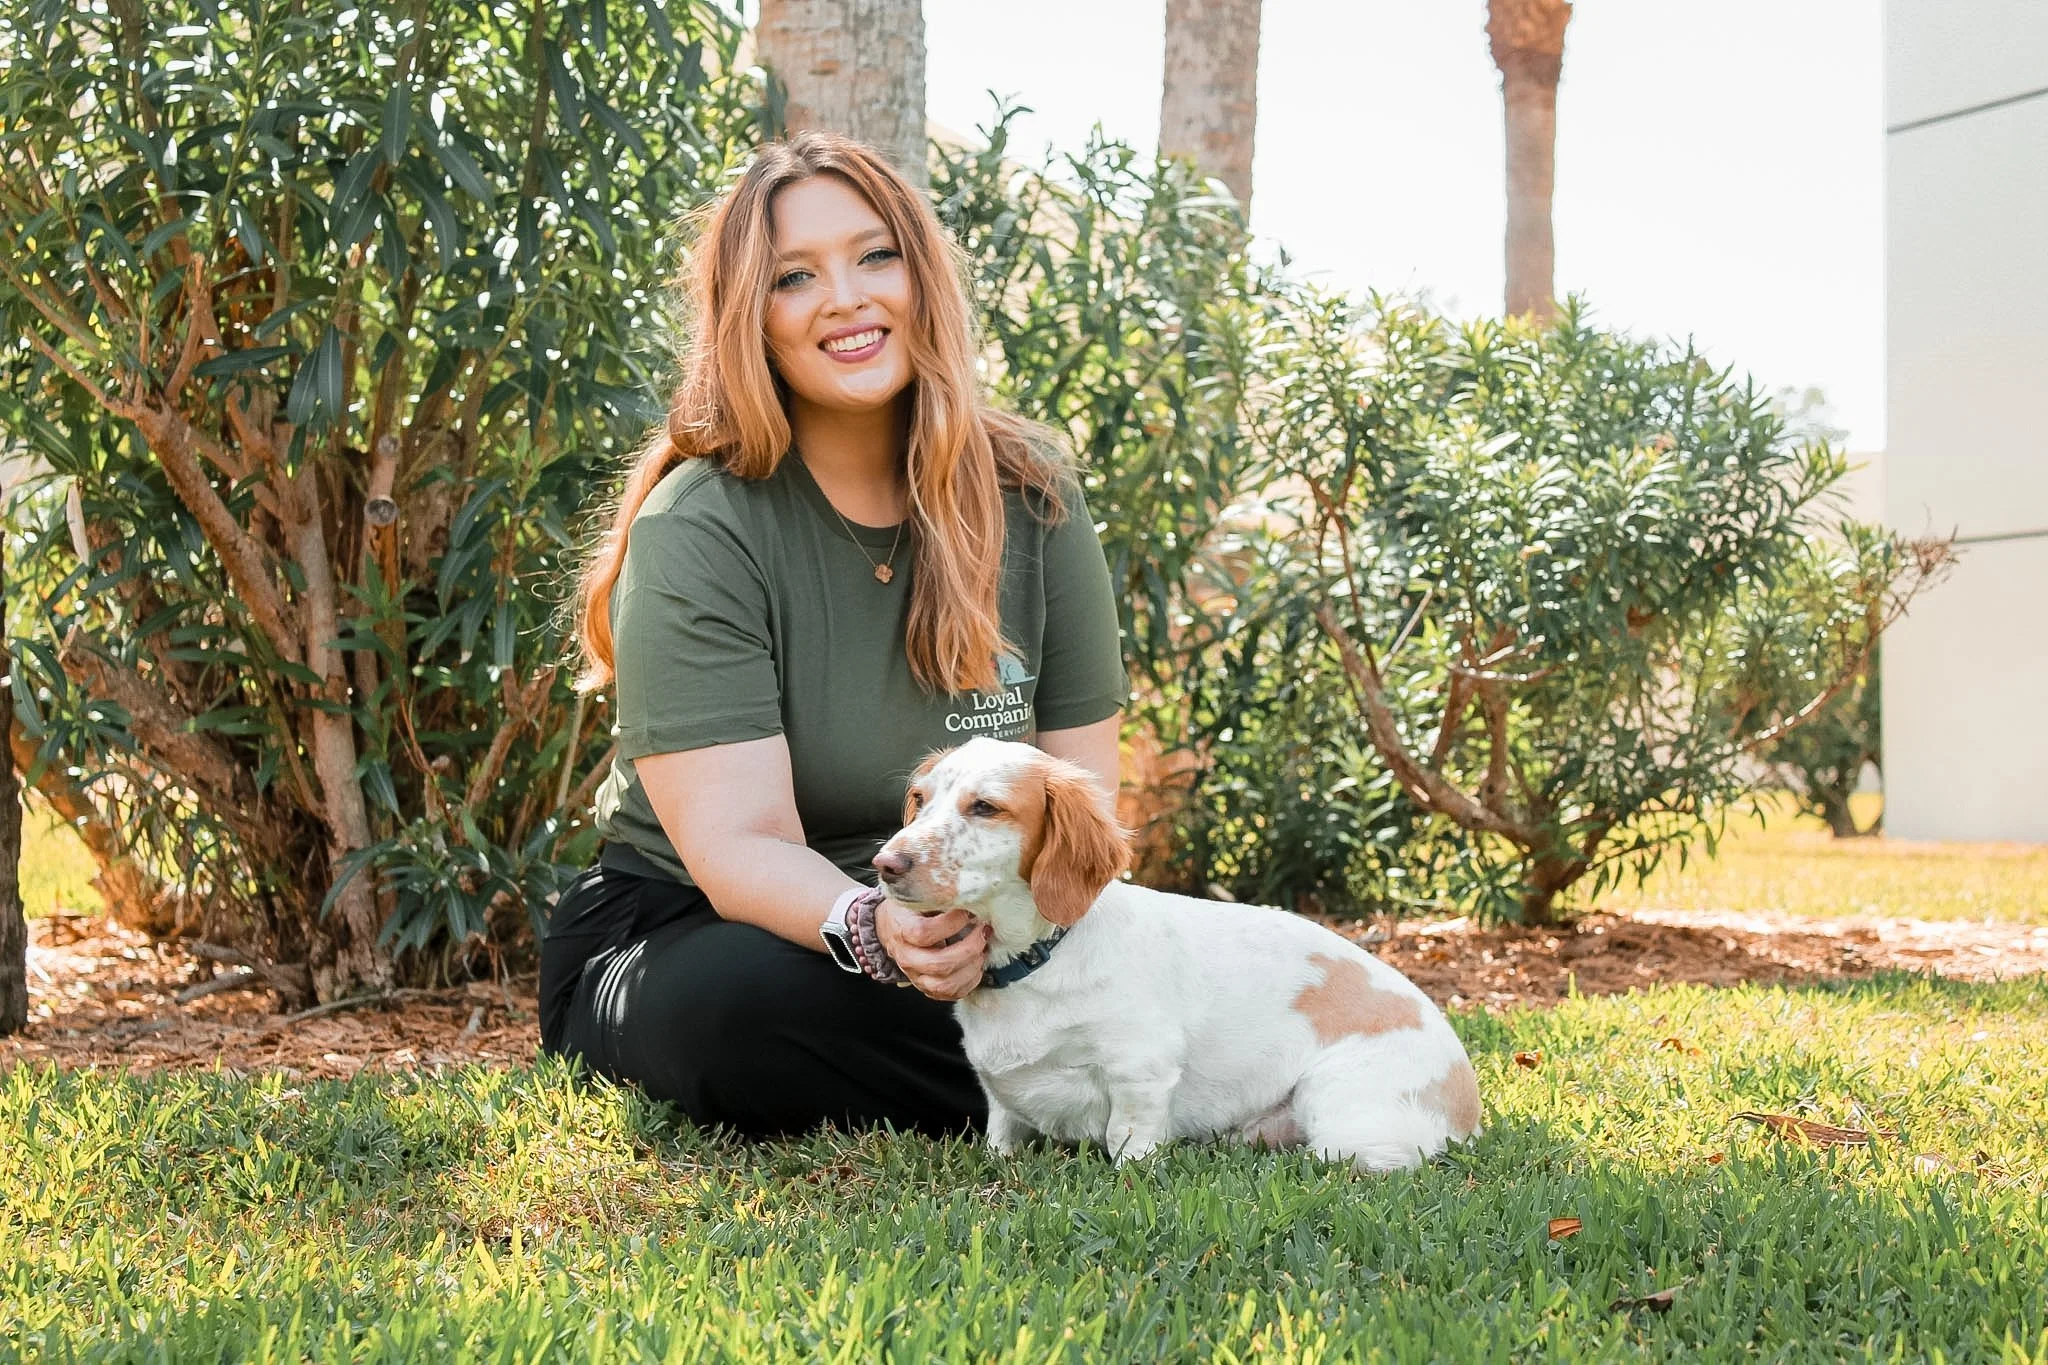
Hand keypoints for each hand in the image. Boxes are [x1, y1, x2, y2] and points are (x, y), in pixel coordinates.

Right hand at [875, 899, 989, 1000]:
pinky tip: (976, 966)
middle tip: (983, 932)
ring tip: (982, 951)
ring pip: (944, 985)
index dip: (951, 923)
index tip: (967, 911)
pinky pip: (950, 995)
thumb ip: (937, 894)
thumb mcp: (916, 895)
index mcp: (903, 931)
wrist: (890, 927)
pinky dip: (969, 983)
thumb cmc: (907, 909)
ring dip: (971, 969)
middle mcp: (907, 957)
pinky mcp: (926, 987)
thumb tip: (966, 891)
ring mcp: (916, 976)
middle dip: (969, 949)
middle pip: (939, 964)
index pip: (925, 933)